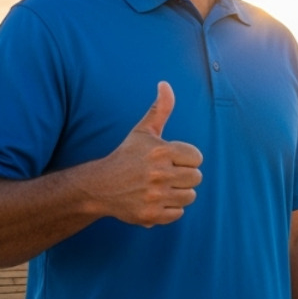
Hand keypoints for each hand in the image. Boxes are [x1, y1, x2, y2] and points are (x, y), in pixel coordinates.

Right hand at [89, 82, 202, 226]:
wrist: (100, 186)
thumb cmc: (126, 156)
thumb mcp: (143, 131)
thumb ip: (160, 109)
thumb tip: (165, 83)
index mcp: (161, 151)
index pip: (197, 158)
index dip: (186, 159)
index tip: (171, 159)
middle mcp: (159, 174)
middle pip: (196, 178)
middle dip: (184, 176)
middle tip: (166, 175)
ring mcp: (154, 196)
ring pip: (190, 197)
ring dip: (179, 193)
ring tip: (163, 188)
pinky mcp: (151, 215)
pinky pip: (178, 213)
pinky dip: (170, 209)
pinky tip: (156, 200)